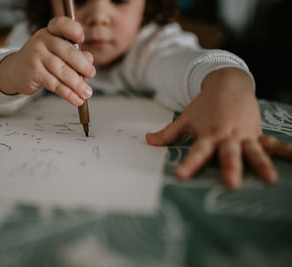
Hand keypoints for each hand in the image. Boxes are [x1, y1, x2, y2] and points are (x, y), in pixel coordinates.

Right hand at [0, 16, 95, 105]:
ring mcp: (36, 55)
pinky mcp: (33, 72)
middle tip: (92, 74)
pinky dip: (68, 94)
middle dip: (84, 66)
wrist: (16, 70)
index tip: (82, 39)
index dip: (74, 30)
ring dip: (78, 84)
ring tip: (87, 93)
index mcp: (51, 31)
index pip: (62, 25)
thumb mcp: (58, 52)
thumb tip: (89, 59)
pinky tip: (77, 100)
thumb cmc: (42, 60)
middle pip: (68, 52)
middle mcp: (42, 40)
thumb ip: (75, 54)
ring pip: (63, 71)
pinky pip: (55, 84)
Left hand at [146, 67, 290, 188]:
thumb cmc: (203, 106)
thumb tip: (147, 141)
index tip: (181, 176)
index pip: (196, 152)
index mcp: (207, 134)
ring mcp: (243, 135)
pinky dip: (283, 150)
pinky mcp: (256, 133)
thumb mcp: (185, 119)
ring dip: (260, 164)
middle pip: (227, 154)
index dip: (189, 164)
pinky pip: (270, 144)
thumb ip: (168, 134)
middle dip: (230, 168)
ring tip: (269, 179)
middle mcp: (225, 136)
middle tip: (231, 183)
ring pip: (252, 151)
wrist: (227, 84)